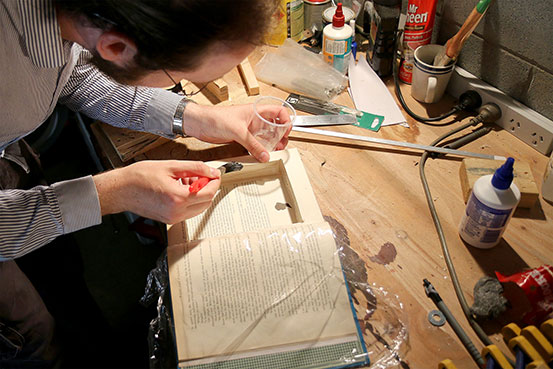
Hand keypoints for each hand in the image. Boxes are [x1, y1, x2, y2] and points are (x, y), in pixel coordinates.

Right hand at [93, 160, 220, 223]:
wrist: (121, 190)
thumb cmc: (140, 177)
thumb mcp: (171, 166)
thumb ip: (195, 168)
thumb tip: (212, 171)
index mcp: (178, 198)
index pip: (209, 193)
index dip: (215, 181)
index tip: (214, 173)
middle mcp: (177, 212)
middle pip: (206, 202)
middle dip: (207, 187)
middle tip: (199, 175)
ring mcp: (173, 218)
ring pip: (199, 208)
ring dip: (199, 194)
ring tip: (187, 180)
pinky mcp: (169, 220)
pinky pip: (188, 211)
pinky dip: (190, 200)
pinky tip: (180, 188)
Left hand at [182, 103, 291, 161]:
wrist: (199, 123)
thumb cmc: (215, 117)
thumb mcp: (238, 131)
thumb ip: (253, 144)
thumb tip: (265, 155)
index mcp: (256, 110)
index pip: (278, 111)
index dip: (286, 120)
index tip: (287, 130)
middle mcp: (254, 119)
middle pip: (274, 125)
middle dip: (280, 135)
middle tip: (281, 145)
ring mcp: (248, 128)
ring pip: (266, 136)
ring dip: (271, 143)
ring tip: (274, 151)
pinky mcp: (241, 137)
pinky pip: (256, 144)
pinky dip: (260, 149)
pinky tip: (261, 154)